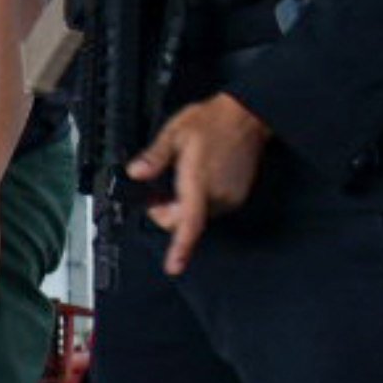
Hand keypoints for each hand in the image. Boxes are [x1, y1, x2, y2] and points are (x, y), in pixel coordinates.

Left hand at [129, 93, 270, 272]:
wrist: (245, 117)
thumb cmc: (213, 122)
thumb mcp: (175, 133)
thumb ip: (154, 157)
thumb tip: (136, 172)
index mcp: (200, 182)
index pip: (189, 223)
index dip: (181, 248)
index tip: (174, 266)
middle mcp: (218, 195)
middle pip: (184, 223)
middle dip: (166, 213)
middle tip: (158, 191)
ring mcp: (230, 197)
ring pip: (196, 217)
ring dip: (183, 207)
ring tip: (182, 179)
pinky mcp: (237, 197)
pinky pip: (210, 208)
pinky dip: (198, 202)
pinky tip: (197, 180)